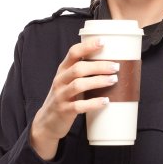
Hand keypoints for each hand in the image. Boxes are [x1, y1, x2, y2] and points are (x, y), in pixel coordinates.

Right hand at [30, 39, 118, 159]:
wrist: (47, 122)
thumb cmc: (64, 98)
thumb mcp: (68, 81)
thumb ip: (83, 72)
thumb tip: (111, 63)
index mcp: (62, 70)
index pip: (73, 53)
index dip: (87, 46)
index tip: (103, 42)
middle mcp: (60, 80)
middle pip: (78, 68)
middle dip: (98, 66)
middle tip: (116, 67)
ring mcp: (60, 96)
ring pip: (79, 85)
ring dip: (98, 81)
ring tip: (113, 80)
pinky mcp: (64, 111)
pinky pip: (79, 106)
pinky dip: (93, 103)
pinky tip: (105, 101)